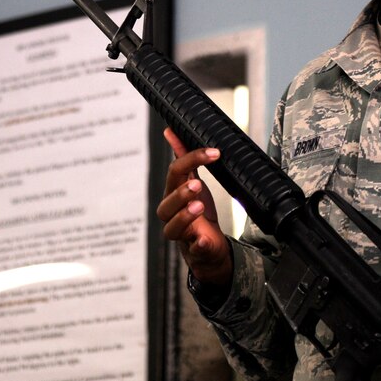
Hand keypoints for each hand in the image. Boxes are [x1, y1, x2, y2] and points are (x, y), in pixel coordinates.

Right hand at [155, 128, 231, 285]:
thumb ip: (183, 158)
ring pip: (173, 227)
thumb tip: (170, 131)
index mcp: (172, 193)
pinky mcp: (195, 249)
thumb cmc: (198, 210)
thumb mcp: (192, 180)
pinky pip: (194, 248)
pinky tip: (204, 239)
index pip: (175, 173)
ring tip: (199, 206)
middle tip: (196, 184)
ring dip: (185, 216)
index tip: (213, 153)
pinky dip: (199, 244)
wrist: (208, 244)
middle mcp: (172, 213)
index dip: (192, 160)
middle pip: (167, 204)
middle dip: (181, 192)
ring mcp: (182, 233)